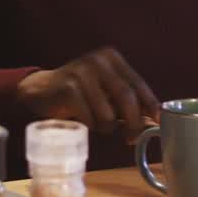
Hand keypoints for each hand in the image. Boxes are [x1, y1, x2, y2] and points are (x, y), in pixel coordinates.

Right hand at [16, 47, 159, 139]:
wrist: (40, 91)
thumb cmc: (79, 94)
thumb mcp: (105, 94)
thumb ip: (127, 104)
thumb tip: (152, 122)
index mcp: (111, 58)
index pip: (138, 84)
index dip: (150, 105)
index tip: (157, 122)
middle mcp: (98, 61)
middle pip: (127, 98)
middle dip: (133, 123)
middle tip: (130, 138)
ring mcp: (82, 72)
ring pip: (108, 114)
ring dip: (105, 127)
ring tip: (96, 123)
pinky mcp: (68, 88)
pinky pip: (90, 118)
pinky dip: (89, 126)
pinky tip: (81, 120)